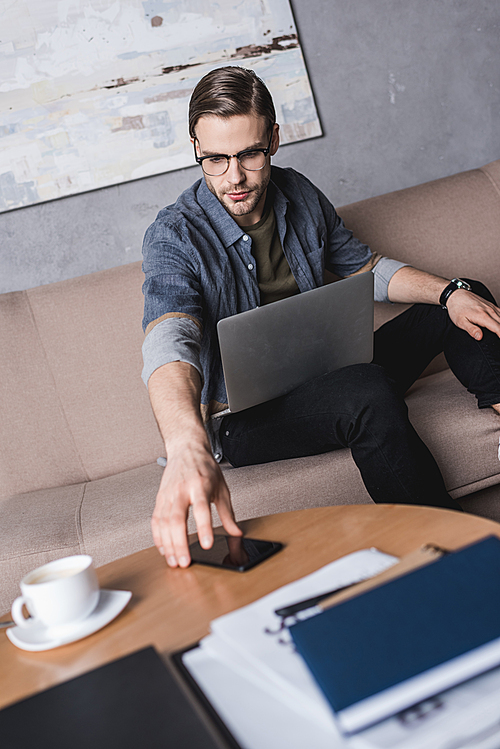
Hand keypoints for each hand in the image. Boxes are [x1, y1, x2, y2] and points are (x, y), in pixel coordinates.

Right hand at [151, 441, 241, 567]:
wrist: (186, 448)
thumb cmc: (205, 467)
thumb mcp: (222, 488)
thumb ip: (228, 514)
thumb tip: (236, 533)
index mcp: (199, 485)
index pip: (200, 509)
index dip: (203, 527)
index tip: (207, 544)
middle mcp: (181, 490)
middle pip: (176, 519)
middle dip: (179, 543)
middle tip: (185, 562)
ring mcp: (168, 494)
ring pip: (163, 523)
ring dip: (167, 544)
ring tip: (174, 561)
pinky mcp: (159, 498)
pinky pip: (155, 521)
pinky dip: (158, 537)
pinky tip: (164, 549)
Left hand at [446, 289, 499, 339]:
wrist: (456, 295)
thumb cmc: (457, 308)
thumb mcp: (460, 321)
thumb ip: (471, 329)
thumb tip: (479, 337)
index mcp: (483, 316)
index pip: (498, 328)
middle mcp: (489, 311)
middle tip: (499, 338)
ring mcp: (491, 307)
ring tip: (499, 334)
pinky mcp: (491, 305)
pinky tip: (499, 323)